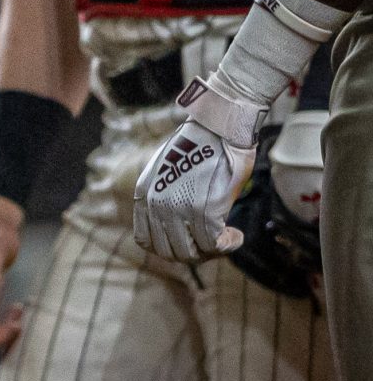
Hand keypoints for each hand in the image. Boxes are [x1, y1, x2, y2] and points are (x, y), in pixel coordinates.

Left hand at [133, 84, 262, 261]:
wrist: (217, 126)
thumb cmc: (199, 146)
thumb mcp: (169, 171)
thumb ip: (167, 196)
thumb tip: (179, 223)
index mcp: (145, 195)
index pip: (146, 241)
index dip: (169, 249)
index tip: (189, 243)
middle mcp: (157, 205)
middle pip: (170, 253)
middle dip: (194, 254)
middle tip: (213, 244)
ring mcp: (178, 209)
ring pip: (193, 253)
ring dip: (213, 252)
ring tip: (226, 239)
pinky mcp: (204, 210)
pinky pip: (214, 245)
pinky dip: (229, 245)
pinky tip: (236, 235)